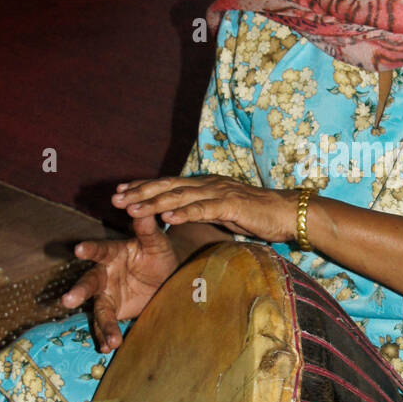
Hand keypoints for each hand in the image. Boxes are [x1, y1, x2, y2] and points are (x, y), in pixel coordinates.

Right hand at [61, 210, 178, 352]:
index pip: (100, 250)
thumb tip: (140, 207)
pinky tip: (109, 347)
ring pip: (99, 309)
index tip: (78, 249)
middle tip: (68, 300)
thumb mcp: (157, 243)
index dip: (90, 249)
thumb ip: (148, 228)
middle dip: (79, 291)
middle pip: (89, 282)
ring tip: (109, 340)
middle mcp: (105, 274)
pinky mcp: (113, 312)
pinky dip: (107, 336)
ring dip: (102, 324)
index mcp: (113, 253)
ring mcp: (107, 295)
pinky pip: (106, 325)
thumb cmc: (158, 256)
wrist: (166, 279)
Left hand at [111, 175, 298, 244]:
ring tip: (131, 209)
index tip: (119, 191)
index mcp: (205, 185)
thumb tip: (179, 214)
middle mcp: (209, 184)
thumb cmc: (256, 215)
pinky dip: (184, 212)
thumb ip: (201, 209)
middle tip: (114, 199)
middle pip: (167, 186)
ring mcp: (220, 193)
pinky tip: (167, 217)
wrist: (288, 213)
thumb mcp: (222, 211)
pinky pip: (204, 209)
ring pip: (180, 196)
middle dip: (139, 192)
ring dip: (153, 202)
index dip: (143, 186)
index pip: (168, 184)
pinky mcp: (232, 206)